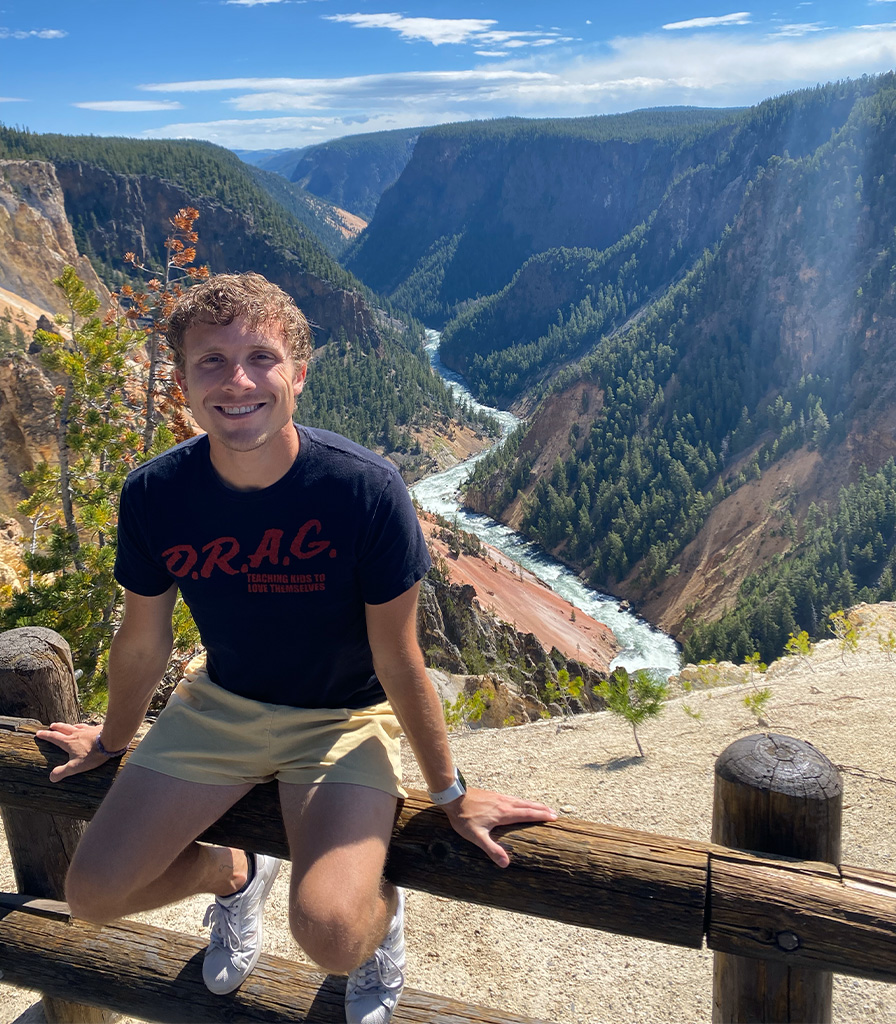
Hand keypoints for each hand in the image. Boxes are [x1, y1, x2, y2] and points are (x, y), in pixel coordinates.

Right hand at [34, 722, 110, 781]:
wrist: (111, 741)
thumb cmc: (93, 755)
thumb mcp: (76, 766)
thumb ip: (63, 772)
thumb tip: (51, 777)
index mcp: (68, 742)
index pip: (54, 737)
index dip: (45, 736)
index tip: (38, 733)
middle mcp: (76, 733)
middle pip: (64, 728)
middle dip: (56, 727)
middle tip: (51, 726)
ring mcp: (87, 729)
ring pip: (75, 726)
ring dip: (69, 725)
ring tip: (67, 726)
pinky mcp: (97, 728)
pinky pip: (88, 726)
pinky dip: (84, 726)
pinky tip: (88, 727)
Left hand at [441, 788, 556, 867]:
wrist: (453, 796)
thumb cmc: (464, 817)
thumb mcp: (477, 837)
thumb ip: (492, 849)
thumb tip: (505, 864)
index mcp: (504, 813)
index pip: (527, 814)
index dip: (541, 816)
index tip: (553, 817)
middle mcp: (505, 803)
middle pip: (528, 805)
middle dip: (542, 809)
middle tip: (554, 813)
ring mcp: (499, 797)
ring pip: (521, 800)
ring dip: (533, 804)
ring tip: (542, 808)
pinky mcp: (493, 795)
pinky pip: (513, 798)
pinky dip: (522, 801)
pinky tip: (520, 803)